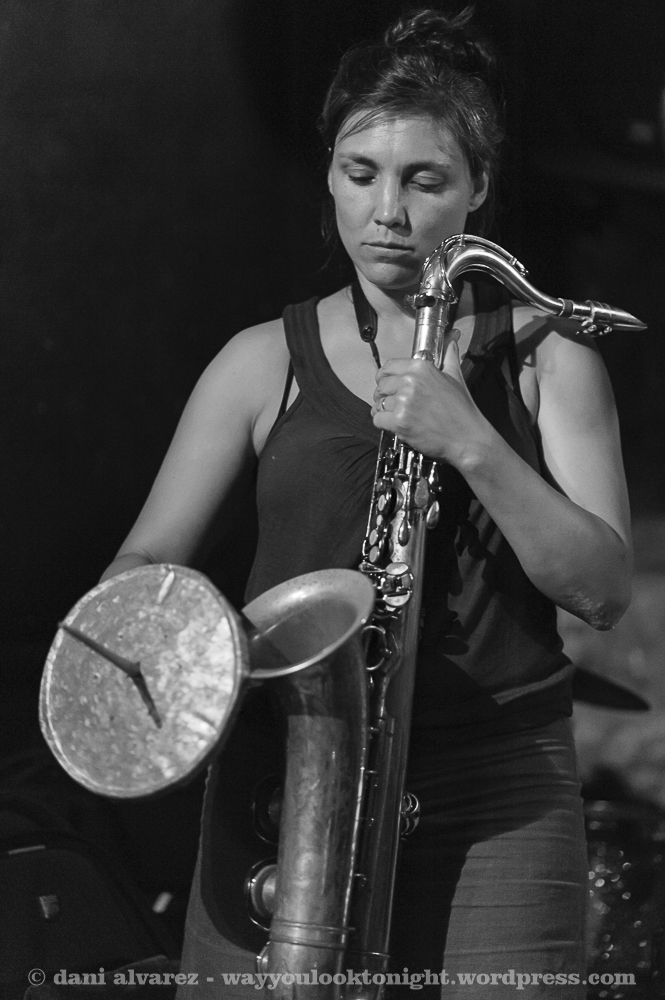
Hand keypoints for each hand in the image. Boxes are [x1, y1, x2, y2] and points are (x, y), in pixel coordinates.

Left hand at [370, 333, 493, 465]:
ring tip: (399, 416)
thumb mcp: (455, 376)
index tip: (389, 384)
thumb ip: (449, 354)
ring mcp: (403, 402)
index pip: (387, 367)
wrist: (467, 439)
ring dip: (385, 411)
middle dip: (384, 396)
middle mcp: (410, 382)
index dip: (385, 377)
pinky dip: (384, 424)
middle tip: (395, 404)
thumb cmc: (462, 410)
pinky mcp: (399, 422)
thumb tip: (453, 336)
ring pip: (378, 403)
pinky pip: (377, 420)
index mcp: (420, 367)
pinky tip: (396, 425)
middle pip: (380, 386)